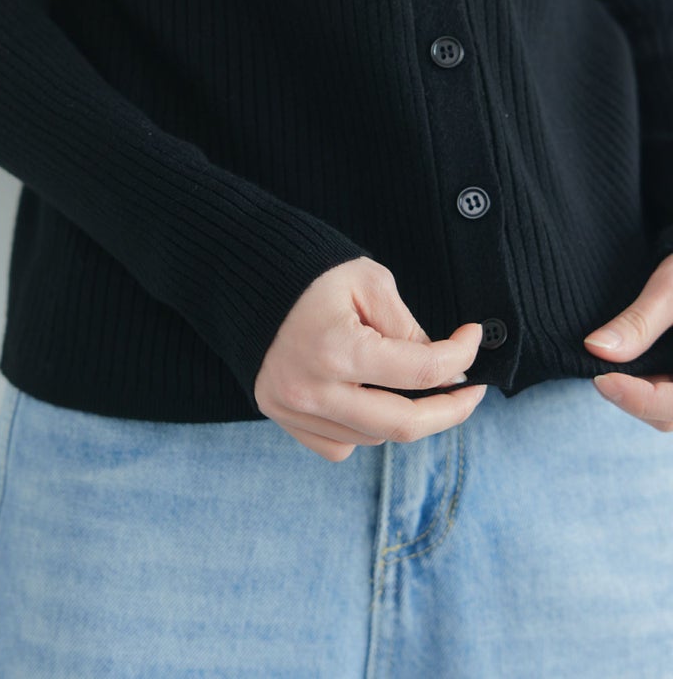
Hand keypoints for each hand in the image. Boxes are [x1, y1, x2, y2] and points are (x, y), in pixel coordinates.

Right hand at [253, 256, 486, 461]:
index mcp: (337, 350)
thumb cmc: (310, 272)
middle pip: (403, 425)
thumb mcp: (368, 282)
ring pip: (373, 438)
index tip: (473, 339)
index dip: (461, 356)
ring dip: (405, 416)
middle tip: (470, 392)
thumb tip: (446, 370)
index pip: (421, 372)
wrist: (245, 276)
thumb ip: (409, 328)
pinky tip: (369, 399)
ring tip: (417, 388)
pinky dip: (363, 430)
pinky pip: (338, 446)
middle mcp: (313, 390)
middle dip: (450, 410)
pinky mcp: (281, 416)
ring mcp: (293, 409)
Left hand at [583, 253, 672, 430]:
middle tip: (596, 373)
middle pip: (666, 413)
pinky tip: (619, 369)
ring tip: (607, 370)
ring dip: (634, 395)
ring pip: (664, 409)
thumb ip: (640, 322)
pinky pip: (664, 393)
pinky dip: (640, 387)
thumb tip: (596, 348)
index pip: (672, 404)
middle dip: (631, 399)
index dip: (638, 398)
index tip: (601, 380)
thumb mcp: (671, 289)